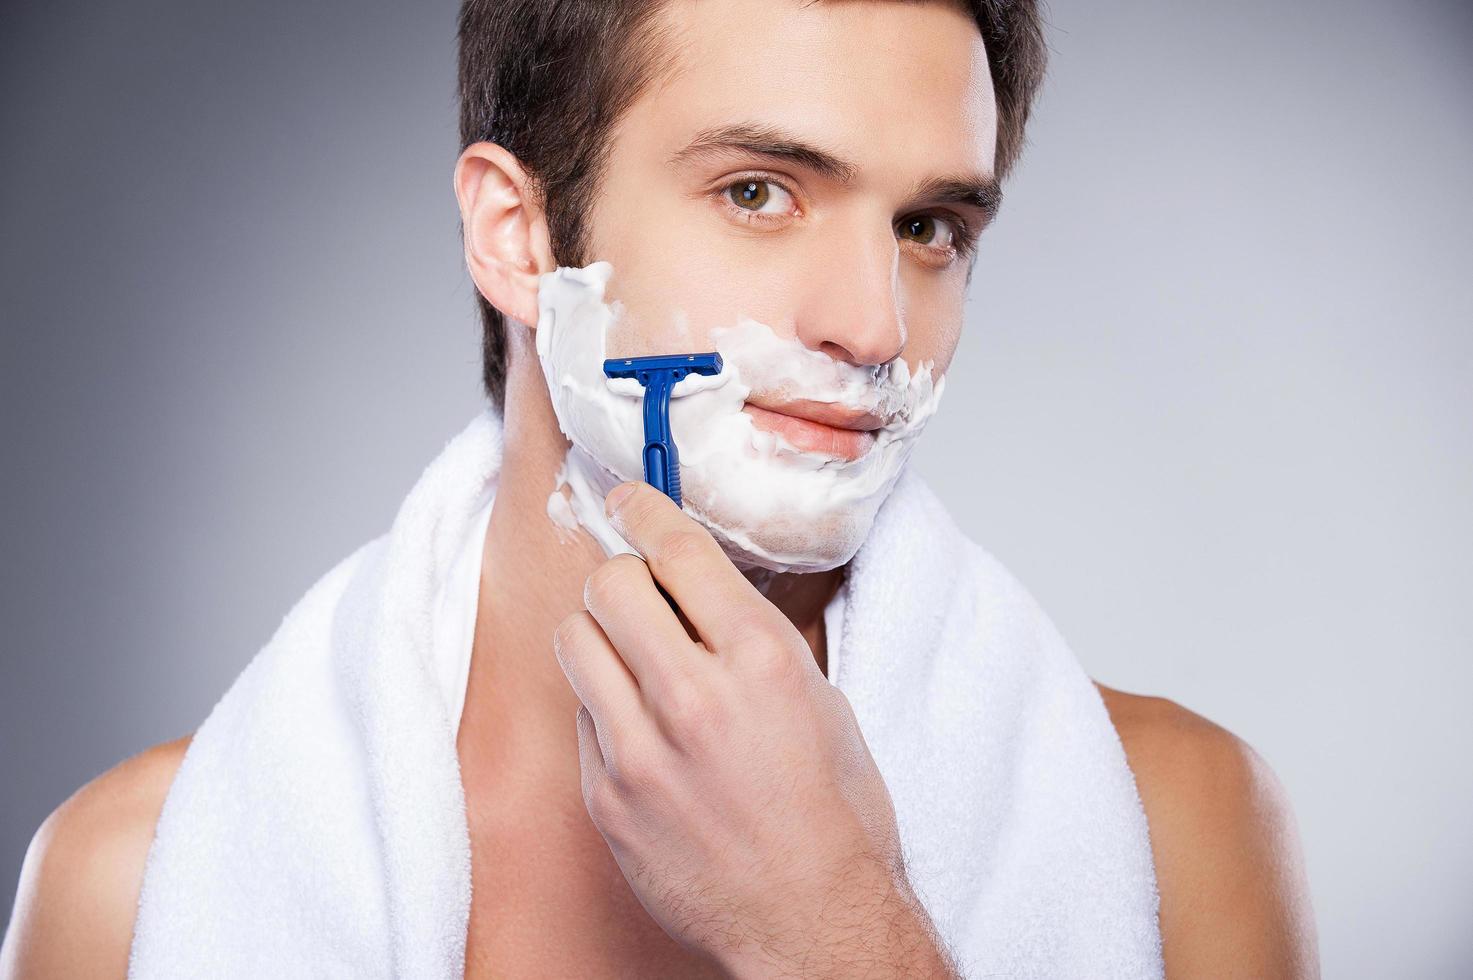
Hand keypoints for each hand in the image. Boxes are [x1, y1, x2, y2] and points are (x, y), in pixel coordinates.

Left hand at [552, 481, 955, 976]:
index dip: (647, 510)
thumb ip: (754, 640)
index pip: (678, 550)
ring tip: (634, 661)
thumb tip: (701, 592)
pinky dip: (605, 710)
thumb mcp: (821, 702)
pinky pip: (581, 718)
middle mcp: (693, 699)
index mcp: (760, 662)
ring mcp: (640, 753)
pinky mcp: (608, 800)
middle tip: (639, 592)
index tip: (630, 499)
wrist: (813, 924)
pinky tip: (644, 735)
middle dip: (623, 576)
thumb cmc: (835, 817)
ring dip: (602, 636)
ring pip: (575, 641)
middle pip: (610, 584)